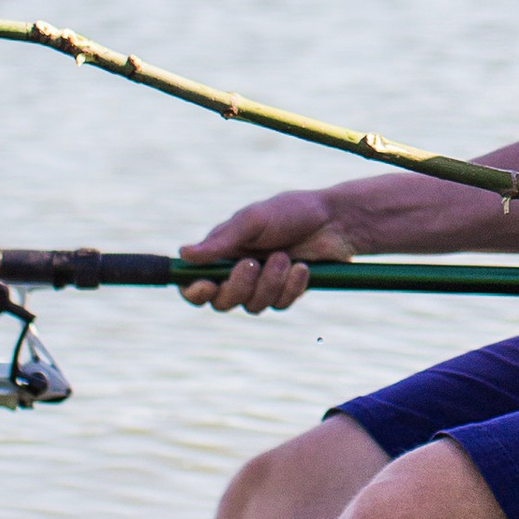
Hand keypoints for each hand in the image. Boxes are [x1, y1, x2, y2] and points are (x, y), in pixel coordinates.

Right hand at [178, 189, 354, 315]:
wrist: (335, 221)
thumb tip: (183, 254)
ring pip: (252, 305)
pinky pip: (279, 304)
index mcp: (223, 253)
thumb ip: (221, 241)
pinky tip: (303, 268)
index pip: (195, 282)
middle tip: (254, 263)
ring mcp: (262, 285)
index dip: (194, 291)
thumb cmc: (291, 212)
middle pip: (222, 302)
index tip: (207, 286)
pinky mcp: (285, 293)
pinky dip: (291, 287)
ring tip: (285, 257)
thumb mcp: (254, 220)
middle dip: (238, 286)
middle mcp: (238, 272)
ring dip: (270, 283)